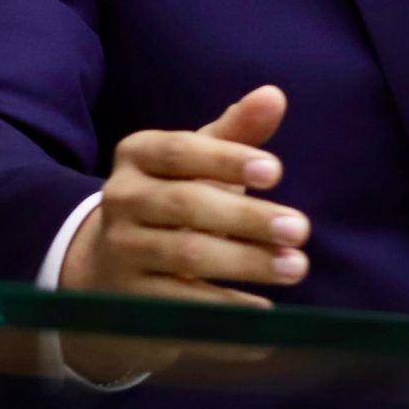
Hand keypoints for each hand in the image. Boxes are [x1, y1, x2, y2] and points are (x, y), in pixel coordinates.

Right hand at [61, 85, 309, 303]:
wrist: (108, 268)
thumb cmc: (171, 201)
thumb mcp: (199, 163)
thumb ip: (236, 131)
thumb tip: (274, 95)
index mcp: (138, 155)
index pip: (180, 151)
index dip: (226, 160)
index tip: (276, 171)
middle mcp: (120, 199)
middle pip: (186, 205)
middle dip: (247, 218)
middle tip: (300, 230)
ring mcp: (121, 251)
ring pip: (185, 255)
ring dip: (245, 262)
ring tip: (295, 267)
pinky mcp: (128, 300)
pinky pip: (182, 305)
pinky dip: (225, 310)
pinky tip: (264, 314)